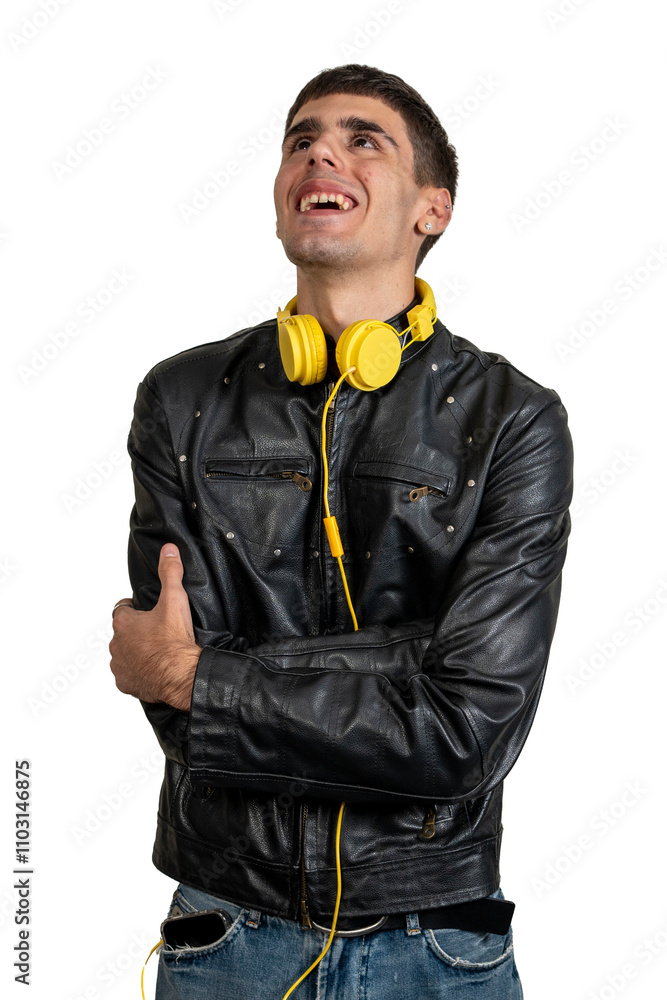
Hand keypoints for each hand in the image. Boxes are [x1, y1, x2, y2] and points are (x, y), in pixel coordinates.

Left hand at [109, 543, 202, 710]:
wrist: (182, 675)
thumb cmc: (176, 641)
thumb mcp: (175, 600)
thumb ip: (170, 572)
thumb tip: (168, 550)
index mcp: (123, 623)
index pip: (122, 609)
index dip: (134, 608)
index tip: (146, 610)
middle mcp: (116, 644)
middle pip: (123, 633)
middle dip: (136, 631)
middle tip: (157, 632)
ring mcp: (119, 666)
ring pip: (124, 654)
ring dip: (136, 652)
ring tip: (157, 651)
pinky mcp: (126, 683)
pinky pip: (128, 676)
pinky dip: (138, 673)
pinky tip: (153, 670)